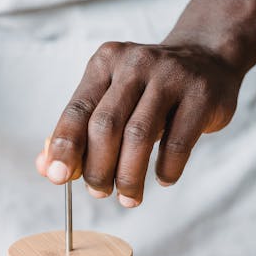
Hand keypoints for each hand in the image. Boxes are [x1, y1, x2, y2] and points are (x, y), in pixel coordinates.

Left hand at [36, 41, 241, 205]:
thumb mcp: (112, 98)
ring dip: (129, 176)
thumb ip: (80, 132)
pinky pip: (177, 142)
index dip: (65, 146)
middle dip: (98, 168)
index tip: (57, 177)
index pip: (77, 109)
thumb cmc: (150, 89)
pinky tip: (162, 179)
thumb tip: (47, 169)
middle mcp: (135, 64)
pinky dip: (166, 169)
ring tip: (128, 198)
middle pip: (106, 125)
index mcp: (105, 64)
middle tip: (99, 193)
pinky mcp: (201, 94)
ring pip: (139, 136)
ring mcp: (171, 76)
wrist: (208, 58)